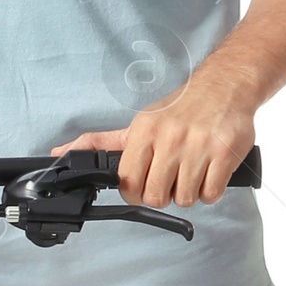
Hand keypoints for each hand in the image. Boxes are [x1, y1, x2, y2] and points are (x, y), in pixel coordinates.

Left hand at [53, 78, 255, 208]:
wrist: (225, 86)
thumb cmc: (180, 109)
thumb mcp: (138, 123)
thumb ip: (100, 143)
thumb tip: (60, 154)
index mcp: (145, 131)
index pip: (128, 182)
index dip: (134, 192)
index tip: (142, 186)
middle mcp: (170, 137)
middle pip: (156, 196)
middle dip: (162, 195)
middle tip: (170, 180)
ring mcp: (199, 146)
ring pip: (184, 199)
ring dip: (188, 194)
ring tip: (191, 173)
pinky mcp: (225, 154)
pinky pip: (211, 195)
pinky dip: (210, 192)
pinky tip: (208, 173)